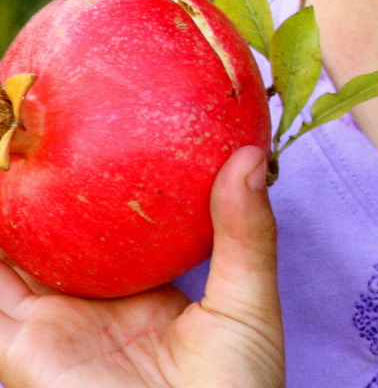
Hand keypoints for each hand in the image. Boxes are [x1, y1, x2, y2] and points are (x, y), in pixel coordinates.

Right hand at [0, 146, 284, 387]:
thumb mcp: (248, 304)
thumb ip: (244, 231)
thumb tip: (250, 153)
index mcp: (132, 293)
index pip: (97, 229)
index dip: (82, 184)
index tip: (80, 127)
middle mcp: (80, 309)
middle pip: (36, 240)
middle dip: (22, 188)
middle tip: (17, 124)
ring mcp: (45, 330)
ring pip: (2, 262)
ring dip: (3, 210)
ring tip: (0, 144)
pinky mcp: (22, 354)